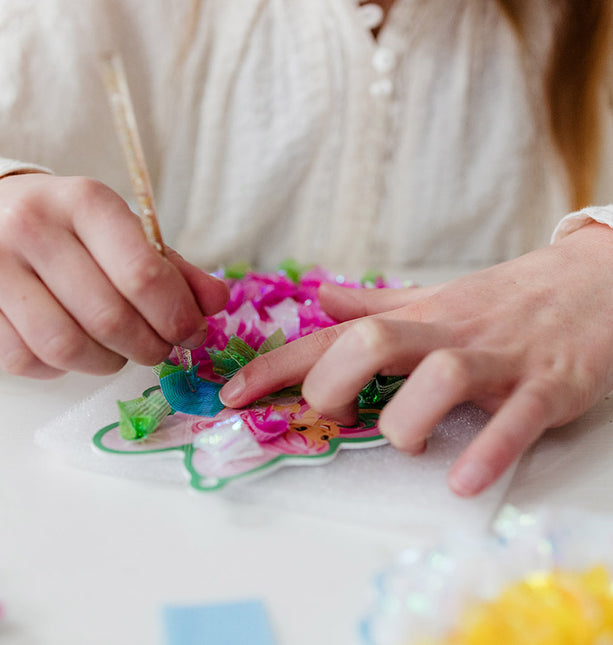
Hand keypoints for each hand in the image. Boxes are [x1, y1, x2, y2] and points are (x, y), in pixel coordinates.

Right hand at [0, 174, 228, 377]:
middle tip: (160, 349)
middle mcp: (32, 228)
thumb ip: (174, 268)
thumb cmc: (68, 228)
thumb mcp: (123, 232)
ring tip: (119, 353)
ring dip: (107, 363)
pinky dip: (60, 370)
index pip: (142, 274)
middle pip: (108, 317)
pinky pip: (26, 361)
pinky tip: (74, 350)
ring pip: (65, 347)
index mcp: (85, 202)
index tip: (191, 332)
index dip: (176, 316)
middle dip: (149, 347)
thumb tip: (217, 302)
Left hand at [220, 223, 612, 495]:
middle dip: (333, 381)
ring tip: (405, 443)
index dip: (276, 367)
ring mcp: (498, 360)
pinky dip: (486, 452)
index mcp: (417, 320)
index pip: (332, 338)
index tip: (231, 397)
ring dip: (406, 419)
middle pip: (374, 342)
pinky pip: (514, 420)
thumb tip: (320, 301)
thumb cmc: (504, 301)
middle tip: (333, 411)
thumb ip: (374, 306)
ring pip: (441, 377)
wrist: (596, 282)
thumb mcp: (435, 299)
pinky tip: (461, 481)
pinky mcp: (547, 386)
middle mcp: (447, 335)